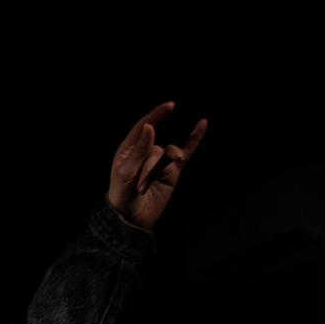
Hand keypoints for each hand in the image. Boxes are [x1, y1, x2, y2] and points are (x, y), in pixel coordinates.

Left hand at [107, 102, 206, 229]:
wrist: (131, 217)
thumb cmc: (122, 194)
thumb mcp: (126, 172)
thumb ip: (139, 150)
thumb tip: (150, 126)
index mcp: (129, 149)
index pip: (144, 126)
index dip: (156, 115)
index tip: (171, 106)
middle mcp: (146, 153)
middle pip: (156, 148)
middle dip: (149, 168)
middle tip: (140, 187)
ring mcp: (160, 162)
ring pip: (168, 155)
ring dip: (159, 170)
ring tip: (148, 186)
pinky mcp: (172, 172)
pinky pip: (185, 153)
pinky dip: (194, 140)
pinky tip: (202, 124)